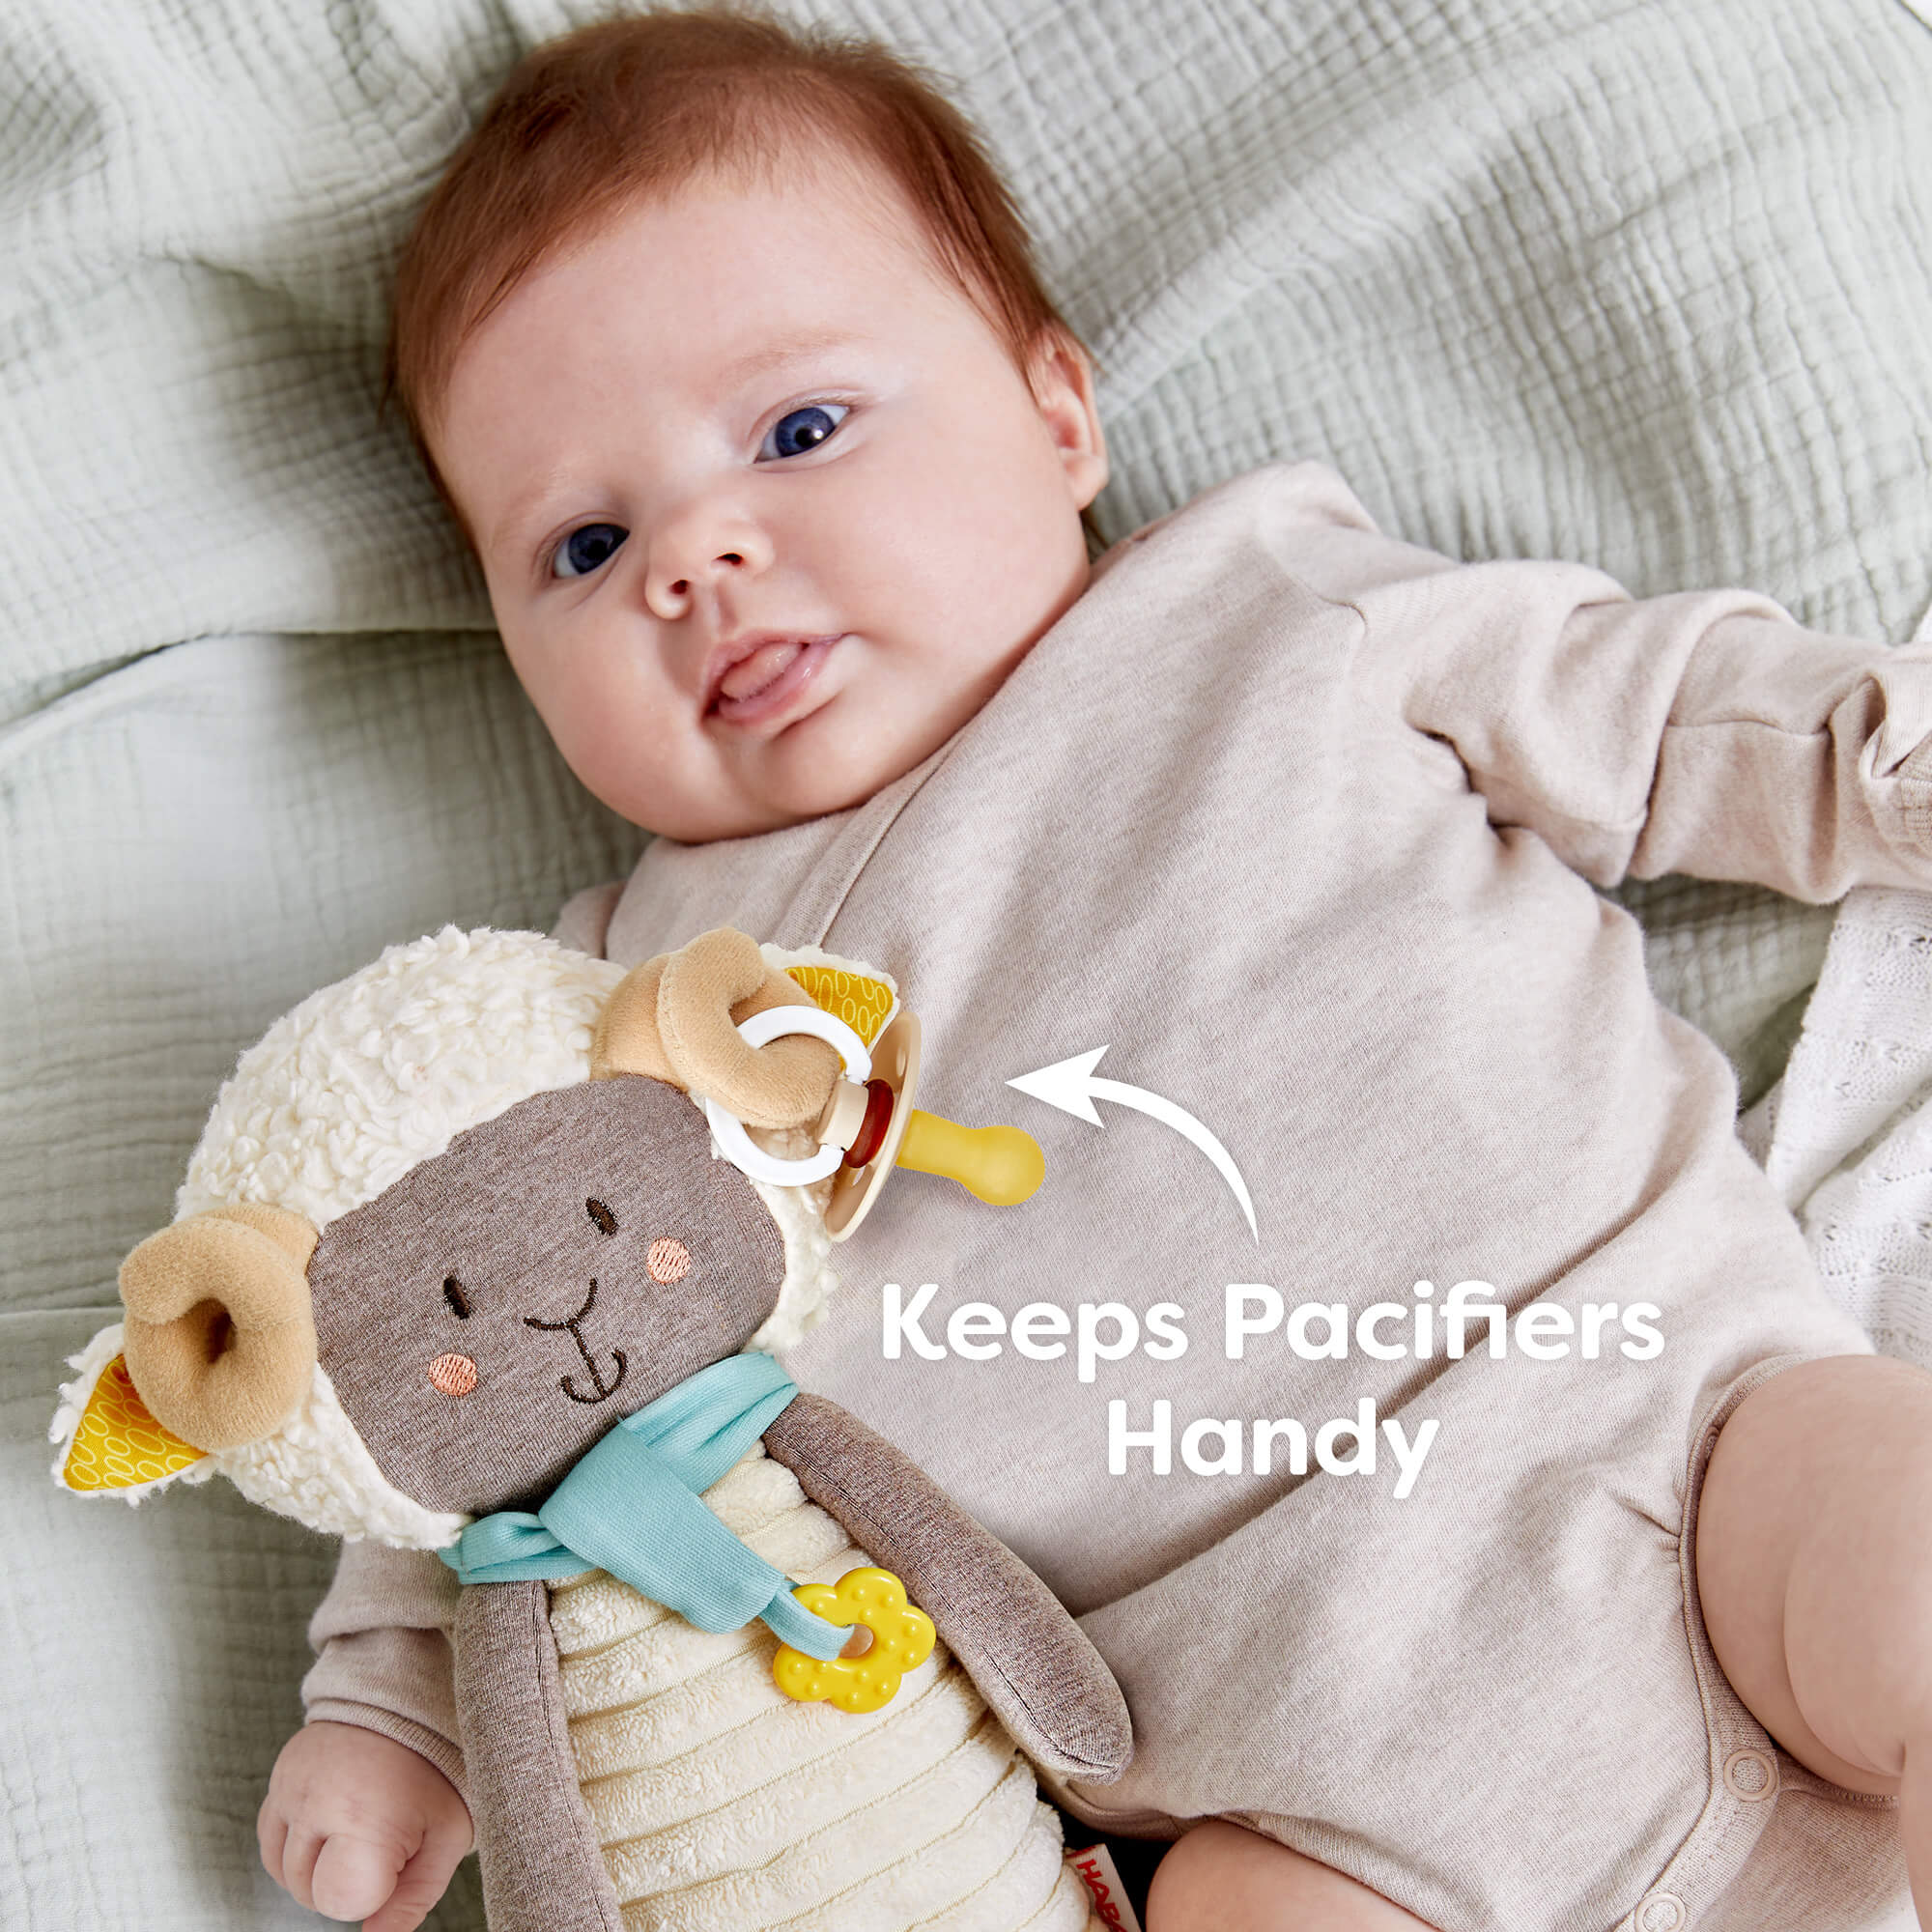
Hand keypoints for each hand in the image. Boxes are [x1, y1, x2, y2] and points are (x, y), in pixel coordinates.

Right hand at [258, 1721, 472, 1930]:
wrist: (415, 1699)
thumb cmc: (441, 1771)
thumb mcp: (448, 1835)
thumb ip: (415, 1897)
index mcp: (365, 1819)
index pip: (340, 1901)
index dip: (373, 1891)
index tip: (399, 1856)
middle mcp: (318, 1803)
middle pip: (310, 1891)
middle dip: (346, 1883)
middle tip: (384, 1840)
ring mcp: (292, 1787)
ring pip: (284, 1872)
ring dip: (317, 1870)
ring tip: (358, 1833)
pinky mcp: (280, 1775)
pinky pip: (270, 1839)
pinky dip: (295, 1848)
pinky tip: (330, 1829)